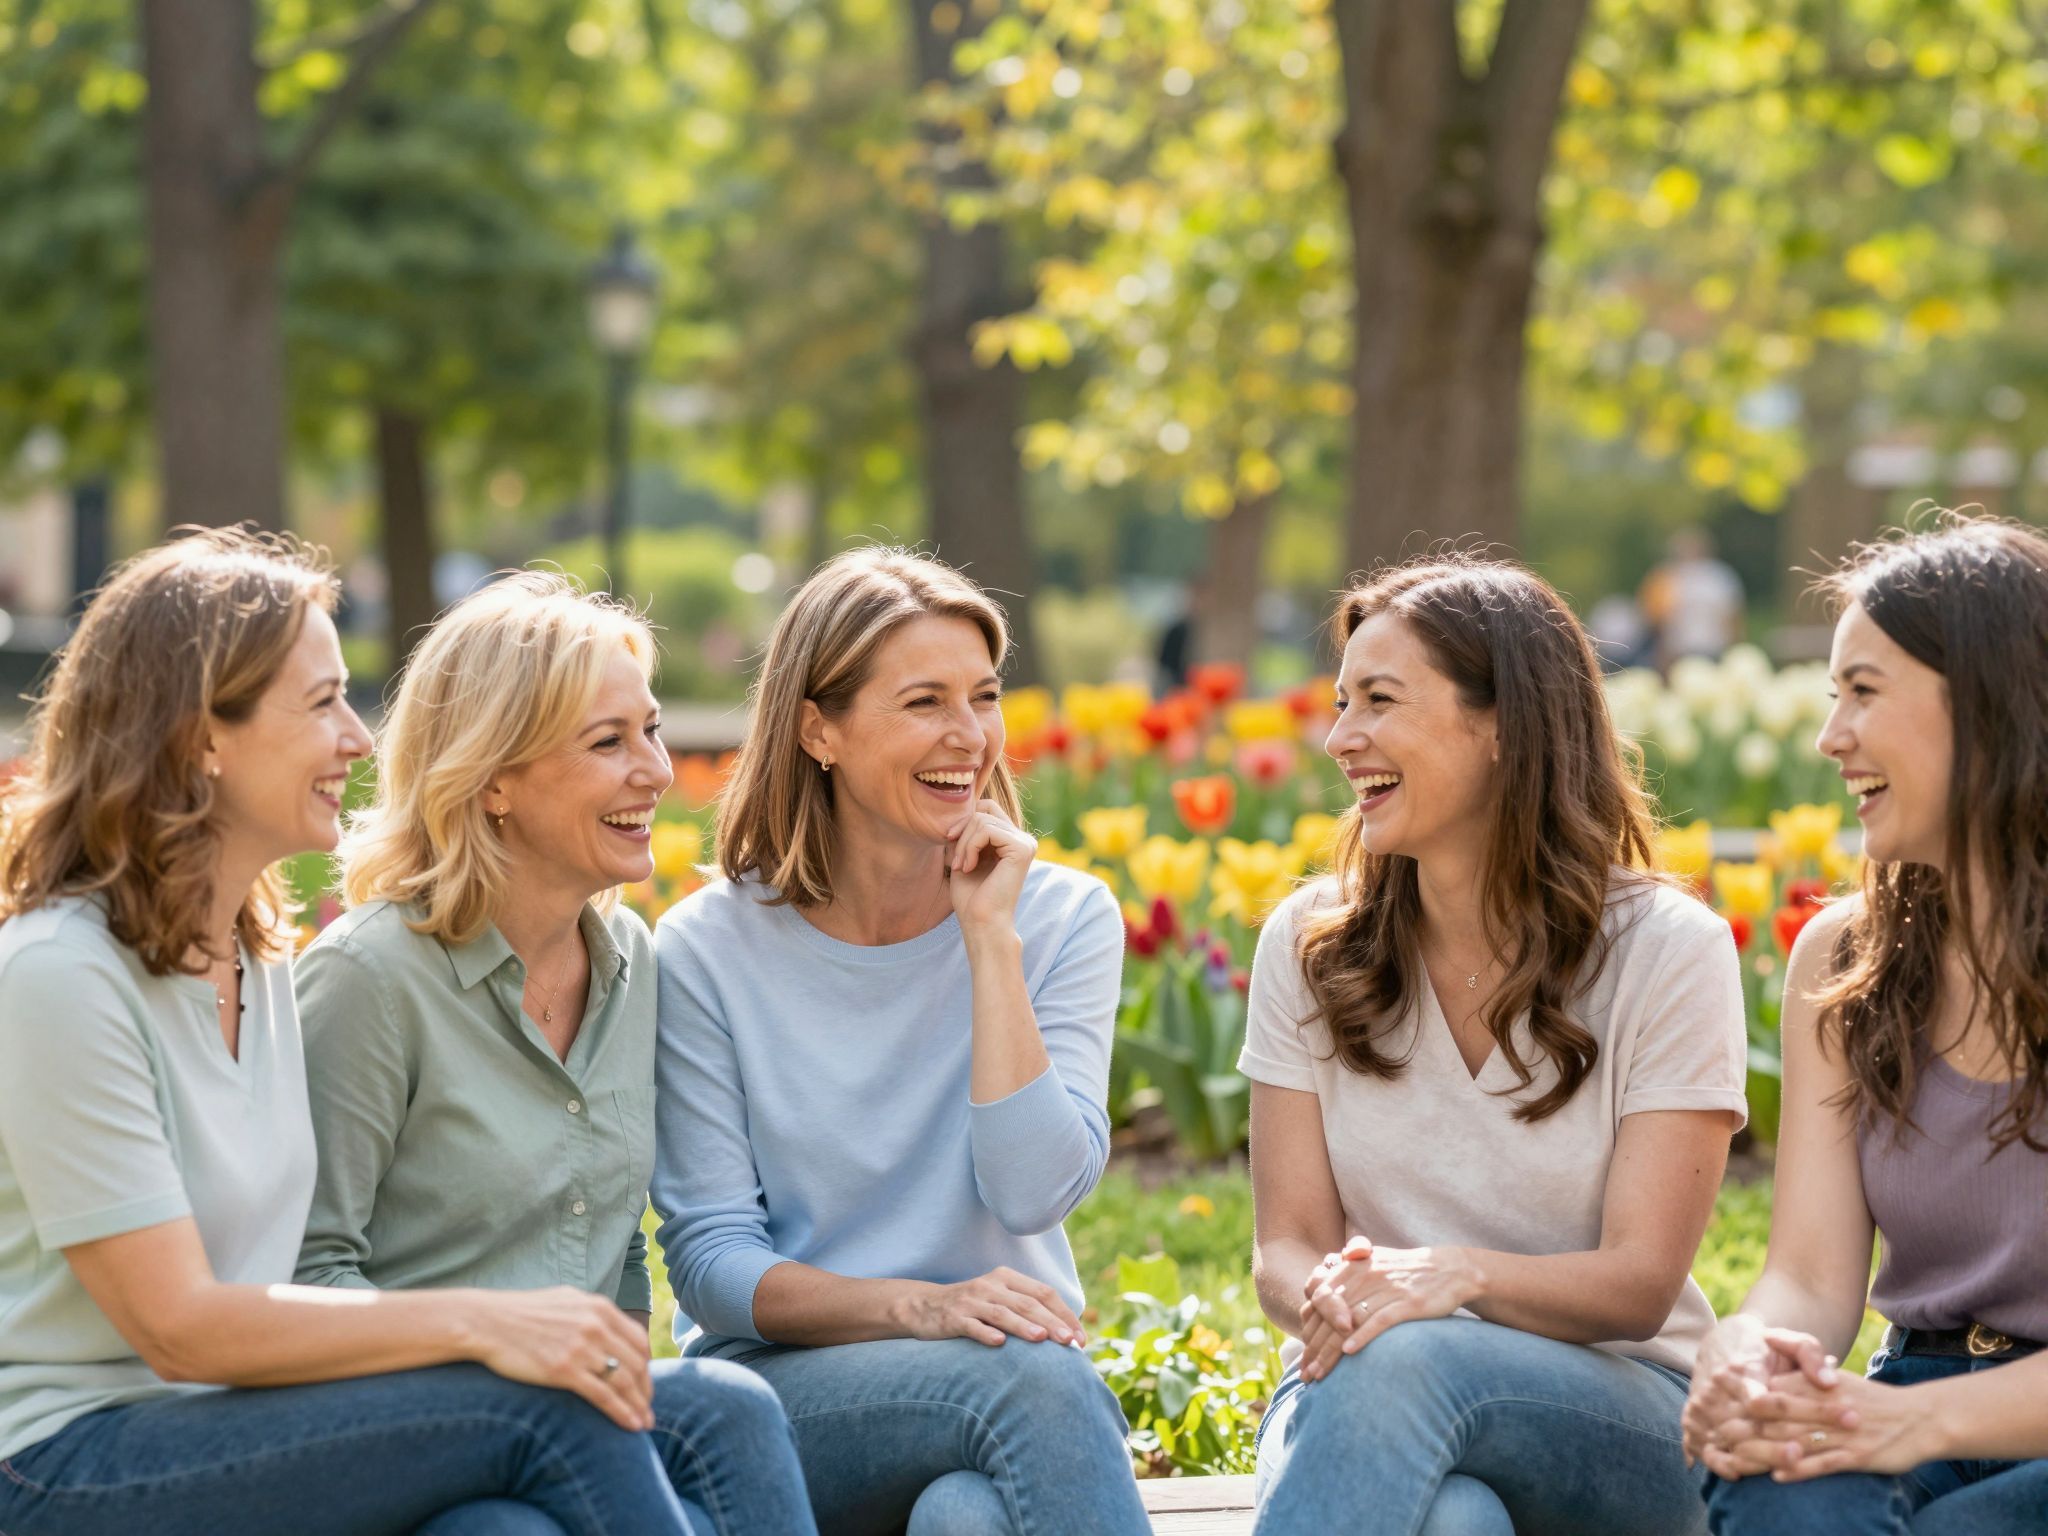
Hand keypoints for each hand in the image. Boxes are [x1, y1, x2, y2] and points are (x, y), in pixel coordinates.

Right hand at [467, 1286, 655, 1431]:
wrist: (486, 1322)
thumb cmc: (522, 1313)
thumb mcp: (565, 1300)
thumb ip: (591, 1313)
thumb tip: (608, 1326)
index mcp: (599, 1308)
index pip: (638, 1340)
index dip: (646, 1366)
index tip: (644, 1384)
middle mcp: (596, 1326)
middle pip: (636, 1363)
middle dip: (646, 1390)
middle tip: (648, 1409)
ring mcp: (582, 1348)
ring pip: (624, 1381)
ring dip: (638, 1406)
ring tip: (644, 1423)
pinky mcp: (564, 1370)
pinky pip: (604, 1395)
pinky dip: (622, 1412)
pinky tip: (631, 1425)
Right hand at [895, 1267, 1087, 1348]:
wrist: (924, 1306)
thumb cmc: (973, 1308)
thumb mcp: (999, 1299)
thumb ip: (1027, 1309)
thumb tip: (1066, 1332)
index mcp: (1007, 1278)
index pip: (1043, 1292)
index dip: (1064, 1314)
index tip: (1081, 1338)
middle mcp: (991, 1285)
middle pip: (1028, 1303)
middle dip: (1052, 1323)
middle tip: (1071, 1342)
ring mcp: (971, 1301)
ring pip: (1003, 1313)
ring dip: (1024, 1326)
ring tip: (1043, 1339)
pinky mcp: (953, 1317)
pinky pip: (972, 1326)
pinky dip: (986, 1333)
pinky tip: (999, 1343)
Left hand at [946, 799, 1034, 932]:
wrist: (981, 923)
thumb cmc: (971, 897)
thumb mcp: (964, 855)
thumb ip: (966, 832)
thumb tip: (960, 807)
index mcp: (1012, 841)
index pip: (986, 809)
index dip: (964, 821)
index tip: (949, 842)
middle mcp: (1023, 840)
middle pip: (985, 810)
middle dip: (962, 830)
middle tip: (954, 859)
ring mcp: (1025, 843)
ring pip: (982, 819)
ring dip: (963, 843)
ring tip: (961, 866)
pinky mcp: (1022, 848)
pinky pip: (987, 830)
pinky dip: (970, 847)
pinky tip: (969, 867)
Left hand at [1297, 1236, 1477, 1381]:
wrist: (1451, 1269)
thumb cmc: (1407, 1271)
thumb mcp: (1373, 1262)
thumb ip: (1344, 1272)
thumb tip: (1314, 1290)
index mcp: (1353, 1266)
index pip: (1318, 1299)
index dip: (1307, 1328)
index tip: (1302, 1355)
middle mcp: (1365, 1276)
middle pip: (1329, 1315)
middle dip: (1314, 1348)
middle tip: (1305, 1374)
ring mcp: (1386, 1289)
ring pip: (1349, 1322)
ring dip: (1331, 1351)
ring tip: (1319, 1374)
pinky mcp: (1408, 1303)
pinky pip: (1380, 1320)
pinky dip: (1363, 1336)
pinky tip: (1349, 1353)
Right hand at [1683, 1320, 1838, 1476]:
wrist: (1721, 1345)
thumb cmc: (1763, 1348)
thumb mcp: (1788, 1340)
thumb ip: (1809, 1354)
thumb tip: (1829, 1380)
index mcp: (1740, 1370)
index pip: (1768, 1400)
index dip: (1803, 1413)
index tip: (1842, 1419)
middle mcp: (1716, 1392)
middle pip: (1752, 1428)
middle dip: (1786, 1446)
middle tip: (1823, 1449)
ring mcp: (1703, 1411)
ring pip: (1733, 1445)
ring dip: (1763, 1460)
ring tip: (1795, 1466)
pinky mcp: (1693, 1425)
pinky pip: (1708, 1453)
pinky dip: (1722, 1466)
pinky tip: (1741, 1475)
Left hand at [1710, 1369, 1940, 1482]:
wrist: (1921, 1417)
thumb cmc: (1871, 1400)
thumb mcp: (1835, 1377)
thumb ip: (1801, 1365)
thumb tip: (1767, 1344)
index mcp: (1816, 1386)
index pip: (1769, 1393)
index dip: (1742, 1404)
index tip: (1717, 1412)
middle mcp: (1824, 1407)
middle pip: (1774, 1418)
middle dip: (1743, 1428)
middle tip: (1716, 1438)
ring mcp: (1840, 1433)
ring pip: (1793, 1442)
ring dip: (1762, 1452)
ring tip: (1736, 1460)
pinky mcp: (1857, 1456)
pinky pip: (1823, 1463)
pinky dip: (1799, 1469)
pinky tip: (1778, 1476)